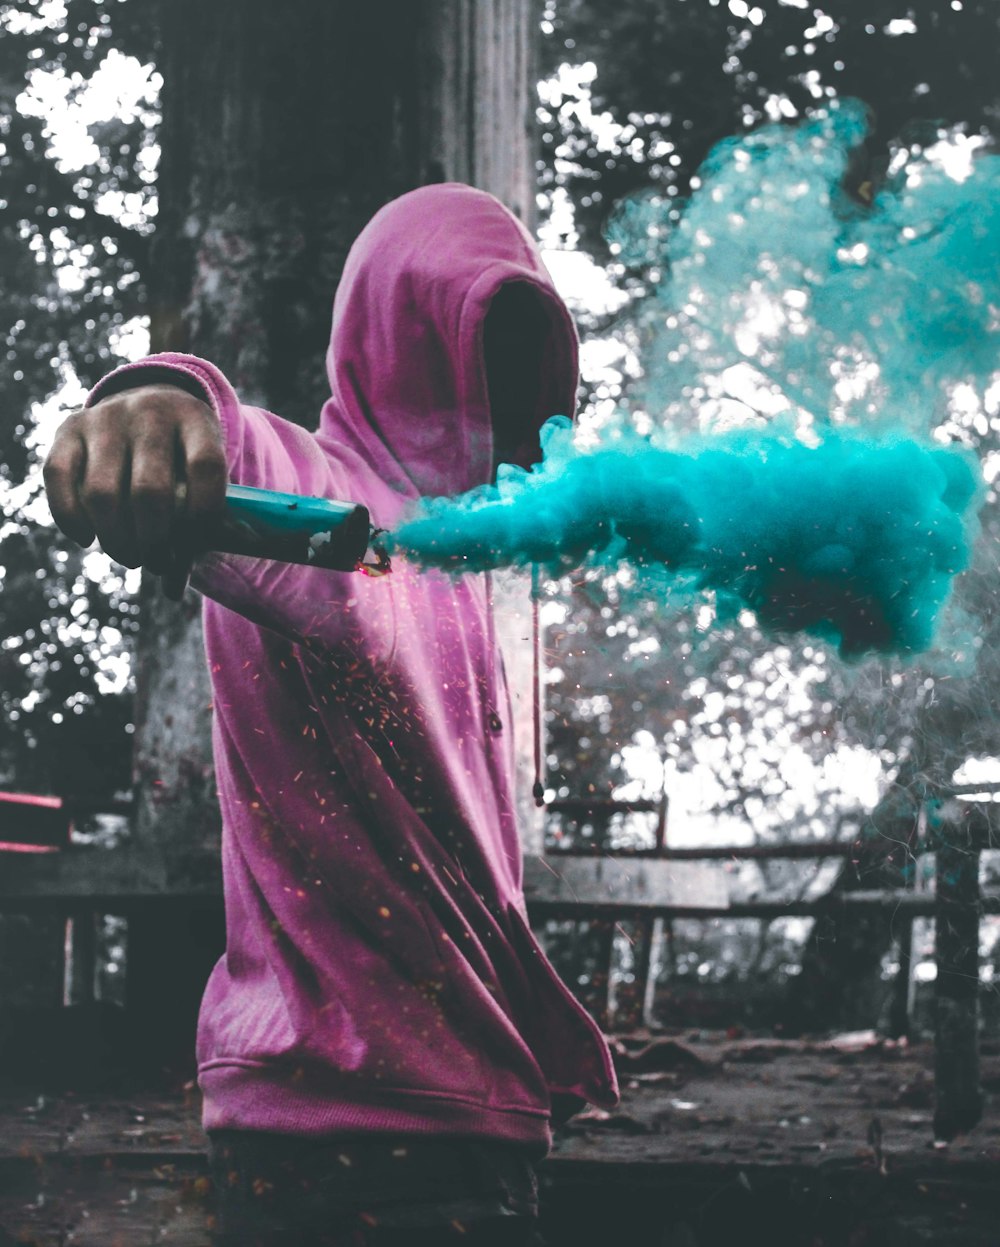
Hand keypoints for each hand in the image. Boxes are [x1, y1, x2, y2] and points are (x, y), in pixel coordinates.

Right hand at [43, 383, 227, 599]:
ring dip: (115, 539)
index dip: (203, 516)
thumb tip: (172, 592)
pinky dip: (70, 516)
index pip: (205, 469)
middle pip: (150, 491)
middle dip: (153, 542)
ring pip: (102, 492)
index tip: (196, 543)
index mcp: (195, 420)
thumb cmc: (183, 457)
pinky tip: (87, 537)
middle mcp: (150, 412)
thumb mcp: (201, 477)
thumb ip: (195, 527)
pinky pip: (59, 477)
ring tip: (129, 556)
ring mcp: (106, 417)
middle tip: (157, 562)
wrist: (149, 403)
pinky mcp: (69, 427)